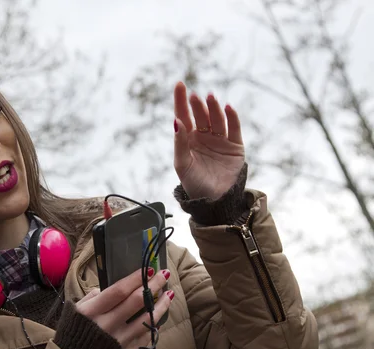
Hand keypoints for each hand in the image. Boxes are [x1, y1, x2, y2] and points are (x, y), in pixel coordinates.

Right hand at [76, 269, 172, 348]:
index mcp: (92, 312)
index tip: (149, 269)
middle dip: (153, 285)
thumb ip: (91, 297)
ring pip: (147, 319)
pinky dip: (154, 325)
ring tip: (168, 294)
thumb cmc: (73, 335)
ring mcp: (120, 341)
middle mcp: (107, 326)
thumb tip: (107, 289)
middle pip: (136, 301)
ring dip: (161, 305)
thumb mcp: (75, 312)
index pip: (119, 291)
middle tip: (164, 274)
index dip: (135, 279)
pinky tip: (158, 317)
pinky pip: (146, 337)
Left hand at [173, 82, 244, 199]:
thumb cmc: (194, 183)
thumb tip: (176, 120)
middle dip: (198, 105)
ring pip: (216, 119)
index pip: (183, 115)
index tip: (180, 84)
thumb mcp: (182, 163)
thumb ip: (179, 142)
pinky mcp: (235, 146)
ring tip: (210, 98)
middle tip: (195, 97)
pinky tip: (228, 108)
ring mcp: (220, 140)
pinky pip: (234, 128)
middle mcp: (204, 136)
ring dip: (213, 108)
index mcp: (188, 139)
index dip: (181, 100)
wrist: (214, 201)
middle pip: (200, 115)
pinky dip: (232, 117)